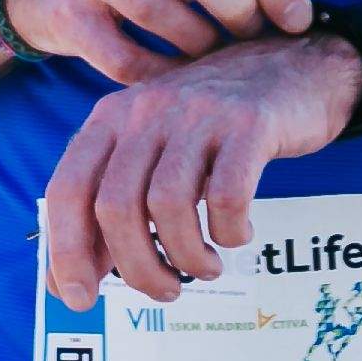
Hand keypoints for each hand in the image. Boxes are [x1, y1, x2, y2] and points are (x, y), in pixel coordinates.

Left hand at [42, 29, 361, 308]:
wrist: (295, 62)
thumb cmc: (214, 125)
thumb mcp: (153, 150)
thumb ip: (111, 205)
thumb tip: (69, 280)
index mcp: (109, 120)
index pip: (66, 190)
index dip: (66, 250)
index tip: (77, 298)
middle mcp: (144, 112)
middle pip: (116, 206)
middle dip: (135, 266)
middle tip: (163, 291)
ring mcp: (196, 115)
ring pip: (168, 206)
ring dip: (185, 256)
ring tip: (204, 268)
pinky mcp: (250, 124)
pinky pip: (228, 195)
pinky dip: (229, 230)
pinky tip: (237, 236)